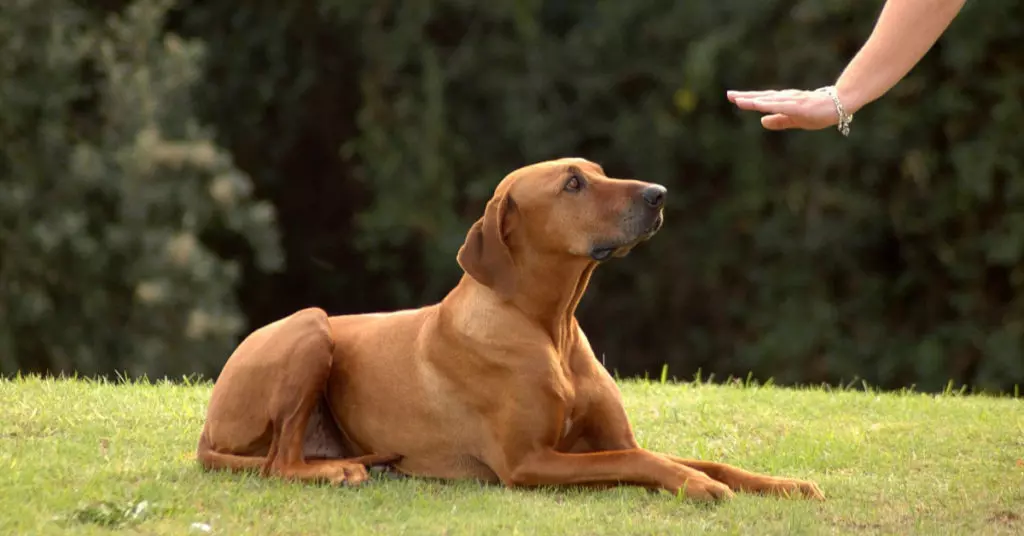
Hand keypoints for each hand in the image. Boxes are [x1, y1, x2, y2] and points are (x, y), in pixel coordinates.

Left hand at [726, 89, 840, 130]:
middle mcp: (787, 99)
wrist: (842, 104)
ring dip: (755, 100)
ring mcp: (793, 102)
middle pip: (763, 97)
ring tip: (739, 100)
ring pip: (770, 101)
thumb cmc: (820, 110)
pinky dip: (769, 105)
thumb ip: (779, 120)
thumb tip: (761, 122)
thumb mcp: (795, 119)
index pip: (763, 100)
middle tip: (729, 95)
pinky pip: (782, 106)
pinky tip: (759, 105)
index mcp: (785, 102)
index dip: (748, 99)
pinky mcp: (800, 107)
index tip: (732, 97)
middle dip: (746, 96)